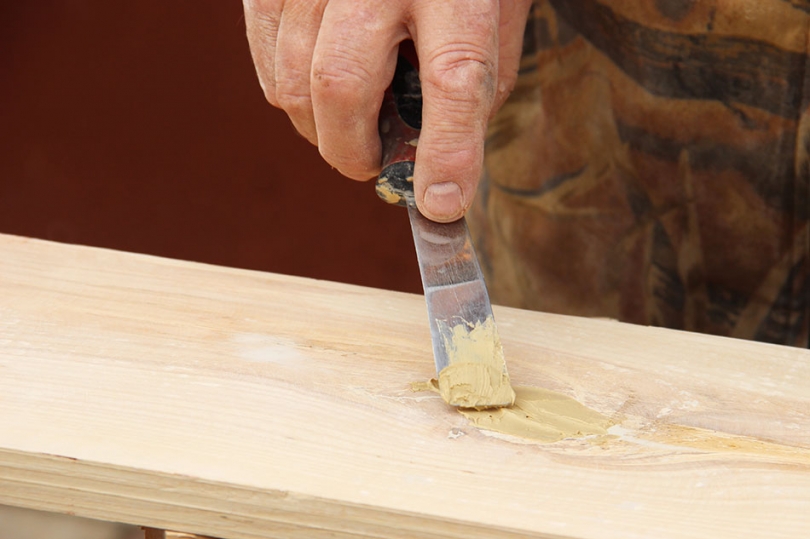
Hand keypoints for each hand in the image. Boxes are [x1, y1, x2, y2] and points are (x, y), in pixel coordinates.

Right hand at [243, 0, 532, 221]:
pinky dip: (291, 96)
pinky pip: (267, 61)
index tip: (441, 203)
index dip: (448, 151)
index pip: (454, 77)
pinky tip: (319, 89)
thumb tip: (434, 158)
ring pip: (294, 82)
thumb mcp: (497, 10)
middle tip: (372, 165)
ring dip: (321, 130)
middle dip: (353, 151)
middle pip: (341, 85)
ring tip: (351, 126)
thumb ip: (475, 81)